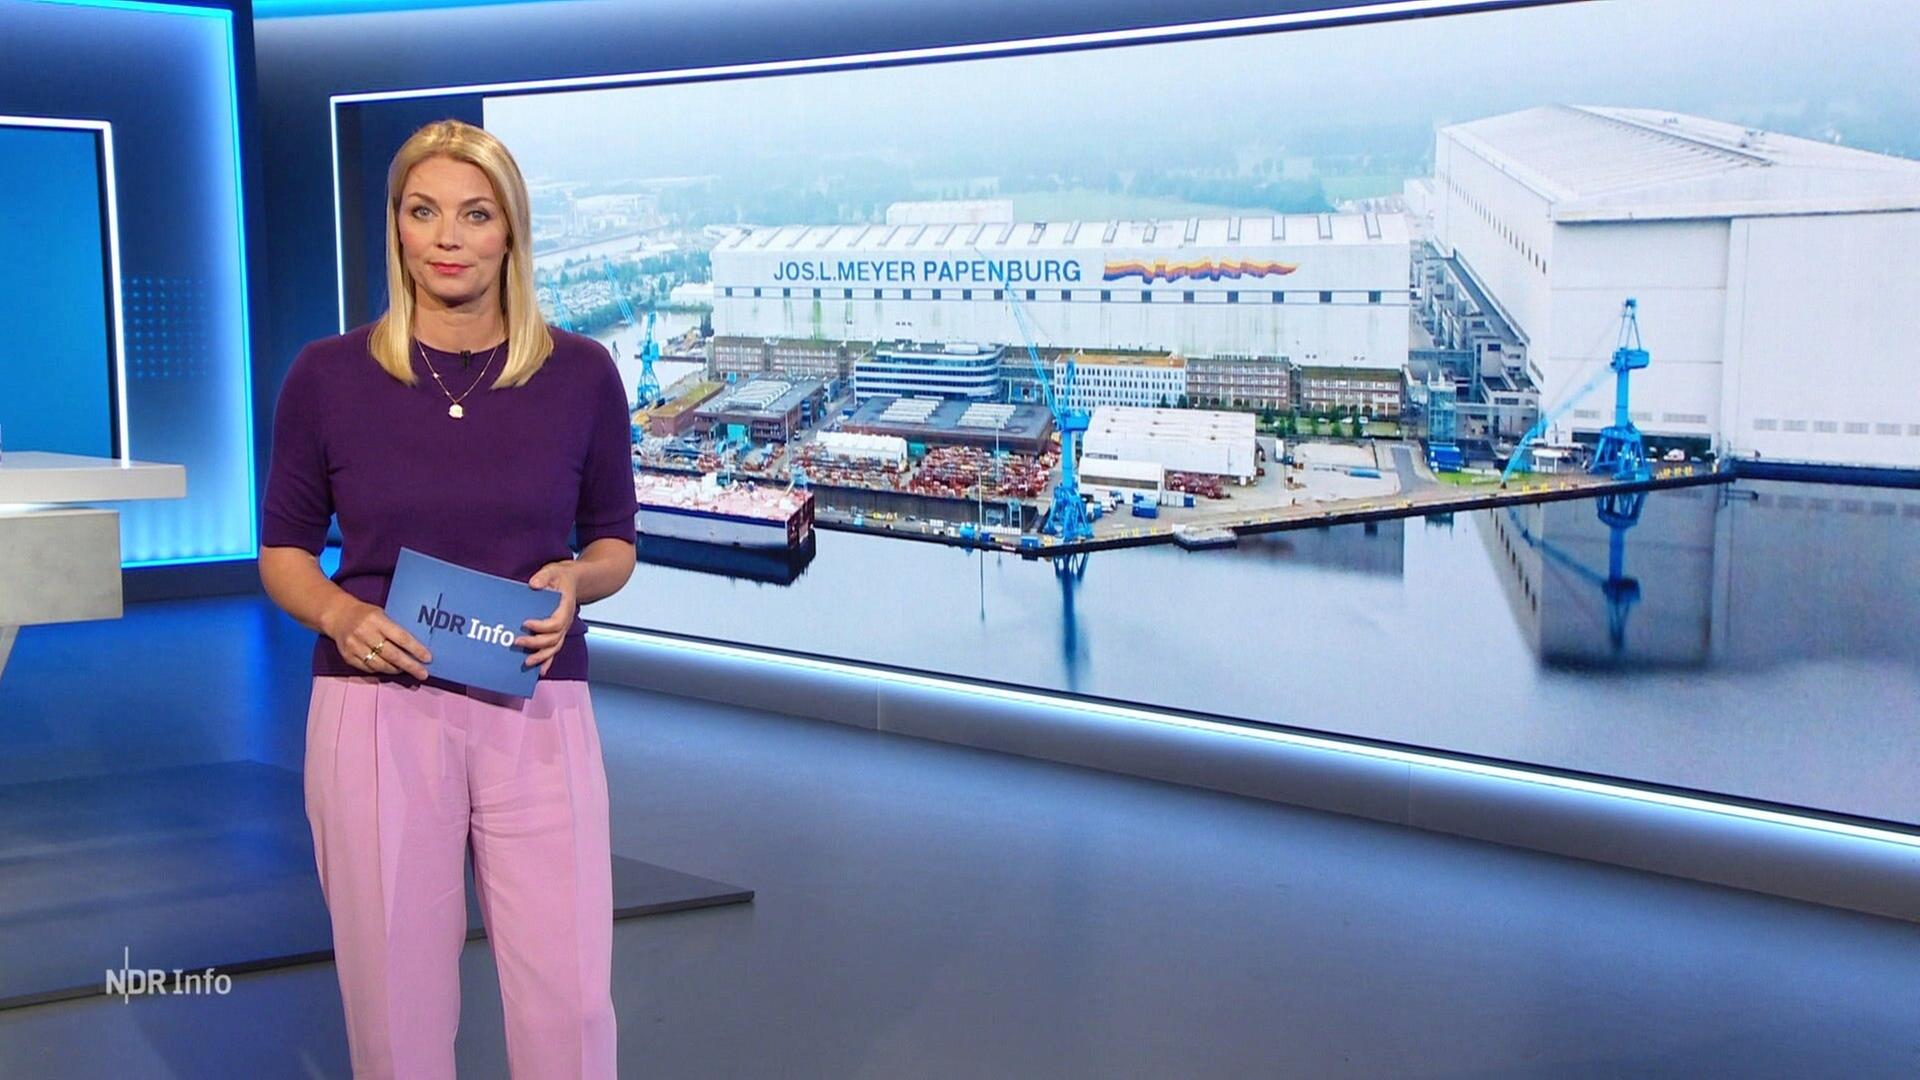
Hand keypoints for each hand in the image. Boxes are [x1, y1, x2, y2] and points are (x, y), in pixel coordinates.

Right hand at [321, 597, 431, 679]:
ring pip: (380, 664)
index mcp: (377, 620)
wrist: (337, 615)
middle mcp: (365, 633)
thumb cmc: (366, 614)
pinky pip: (368, 668)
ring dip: (396, 669)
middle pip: (392, 655)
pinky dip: (380, 670)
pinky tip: (389, 668)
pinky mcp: (347, 656)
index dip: (416, 649)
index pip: (401, 637)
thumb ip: (394, 628)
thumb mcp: (381, 614)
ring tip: (405, 670)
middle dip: (410, 666)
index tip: (428, 658)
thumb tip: (416, 646)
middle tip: (423, 674)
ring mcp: (354, 646)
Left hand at [516, 560, 579, 675]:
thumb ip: (544, 577)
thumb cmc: (561, 577)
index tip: (525, 623)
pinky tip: (539, 671)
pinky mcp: (557, 633)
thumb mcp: (553, 571)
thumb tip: (533, 584)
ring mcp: (562, 630)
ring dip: (541, 657)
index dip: (541, 626)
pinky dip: (548, 662)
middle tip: (517, 642)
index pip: (555, 623)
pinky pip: (554, 650)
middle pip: (553, 639)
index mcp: (565, 608)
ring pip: (554, 648)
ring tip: (526, 663)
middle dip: (535, 644)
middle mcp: (565, 622)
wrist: (573, 581)